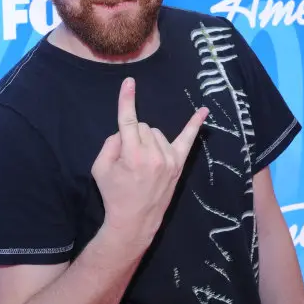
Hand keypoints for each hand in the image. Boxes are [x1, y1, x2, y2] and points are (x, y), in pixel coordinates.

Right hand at [92, 77, 207, 249]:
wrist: (134, 220)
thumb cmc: (114, 194)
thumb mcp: (99, 169)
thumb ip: (110, 144)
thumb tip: (125, 132)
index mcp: (133, 154)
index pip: (129, 120)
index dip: (127, 100)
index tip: (129, 82)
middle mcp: (154, 154)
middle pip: (143, 126)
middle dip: (133, 136)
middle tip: (128, 159)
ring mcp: (169, 159)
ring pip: (157, 132)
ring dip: (148, 140)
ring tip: (141, 163)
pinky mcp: (179, 164)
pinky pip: (188, 139)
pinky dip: (195, 125)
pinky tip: (204, 111)